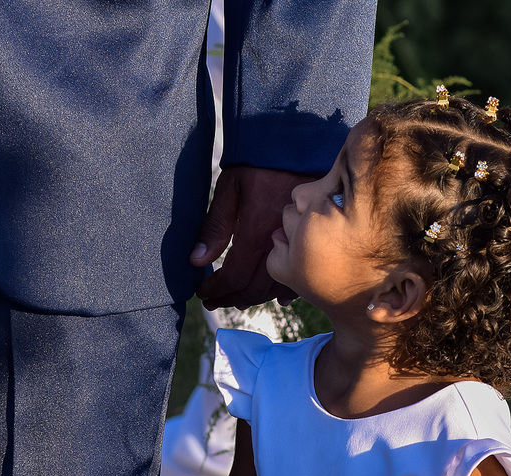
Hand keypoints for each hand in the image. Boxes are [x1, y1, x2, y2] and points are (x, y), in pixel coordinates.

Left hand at [189, 166, 311, 310]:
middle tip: (215, 300)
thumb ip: (214, 227)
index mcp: (256, 232)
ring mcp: (300, 243)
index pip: (234, 278)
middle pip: (255, 289)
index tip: (202, 293)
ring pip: (277, 286)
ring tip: (237, 298)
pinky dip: (285, 289)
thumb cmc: (259, 161)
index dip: (216, 291)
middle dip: (232, 298)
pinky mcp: (313, 239)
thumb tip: (197, 262)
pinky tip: (277, 296)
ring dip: (255, 297)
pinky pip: (302, 273)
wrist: (298, 141)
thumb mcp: (229, 189)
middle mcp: (280, 243)